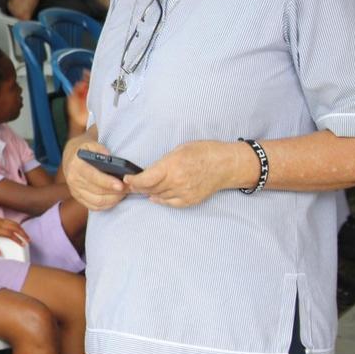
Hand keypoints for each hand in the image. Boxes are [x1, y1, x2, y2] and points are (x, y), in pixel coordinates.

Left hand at [0, 211, 28, 255]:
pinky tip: (16, 228)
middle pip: (15, 227)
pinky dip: (16, 225)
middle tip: (28, 240)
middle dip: (23, 234)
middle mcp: (0, 223)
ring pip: (14, 223)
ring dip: (21, 229)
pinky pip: (10, 221)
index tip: (23, 244)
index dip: (18, 239)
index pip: (11, 234)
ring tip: (25, 234)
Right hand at [63, 138, 126, 210]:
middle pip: (97, 191)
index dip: (107, 182)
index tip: (121, 184)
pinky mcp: (78, 198)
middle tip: (129, 188)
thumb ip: (99, 149)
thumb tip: (109, 157)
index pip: (92, 177)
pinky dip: (107, 205)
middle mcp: (73, 180)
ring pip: (97, 201)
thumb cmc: (84, 150)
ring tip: (124, 192)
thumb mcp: (90, 143)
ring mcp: (75, 191)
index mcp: (76, 165)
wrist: (70, 157)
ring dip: (113, 199)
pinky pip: (95, 207)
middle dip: (115, 192)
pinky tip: (115, 198)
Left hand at [125, 140, 254, 207]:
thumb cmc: (204, 152)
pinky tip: (155, 196)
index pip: (145, 179)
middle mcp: (177, 182)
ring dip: (148, 193)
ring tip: (141, 189)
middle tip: (130, 184)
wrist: (227, 164)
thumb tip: (149, 172)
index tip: (127, 179)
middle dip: (138, 187)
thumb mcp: (179, 150)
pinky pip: (170, 203)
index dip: (133, 181)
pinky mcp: (191, 200)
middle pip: (150, 189)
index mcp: (172, 166)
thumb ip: (163, 163)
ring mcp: (184, 193)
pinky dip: (161, 200)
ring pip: (158, 196)